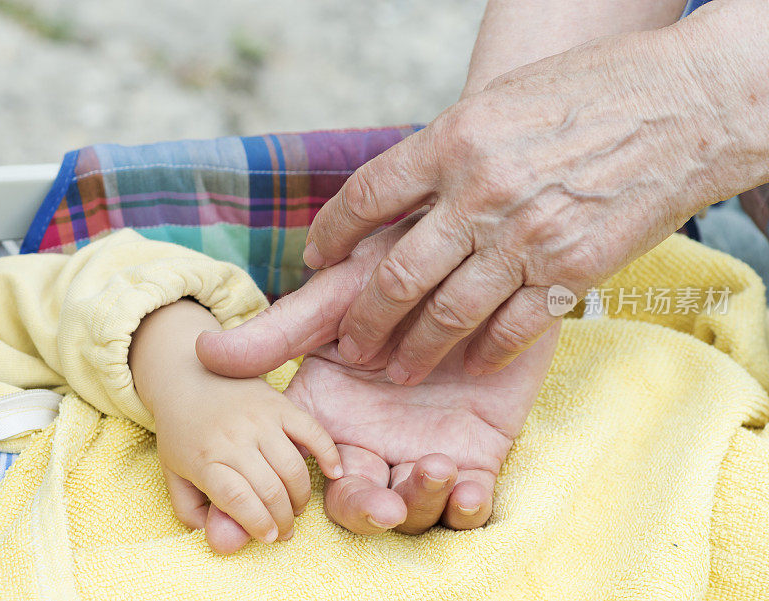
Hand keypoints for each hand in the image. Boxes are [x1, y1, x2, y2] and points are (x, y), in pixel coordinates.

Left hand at [130, 300, 342, 551]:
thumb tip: (219, 539)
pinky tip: (335, 473)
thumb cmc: (183, 432)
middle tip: (285, 531)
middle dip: (283, 519)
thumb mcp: (174, 474)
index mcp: (205, 458)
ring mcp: (259, 419)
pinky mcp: (279, 403)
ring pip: (292, 467)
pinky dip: (328, 453)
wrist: (189, 375)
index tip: (269, 537)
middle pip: (269, 488)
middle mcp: (234, 438)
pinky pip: (312, 431)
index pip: (238, 499)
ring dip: (302, 496)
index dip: (258, 523)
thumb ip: (191, 510)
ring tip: (297, 508)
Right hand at [197, 217, 557, 542]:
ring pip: (412, 509)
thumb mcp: (339, 300)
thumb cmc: (399, 276)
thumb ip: (280, 333)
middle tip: (381, 507)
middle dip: (365, 513)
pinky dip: (465, 510)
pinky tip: (467, 491)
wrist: (474, 266)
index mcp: (331, 415)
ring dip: (419, 505)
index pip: (301, 474)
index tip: (267, 523)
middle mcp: (373, 439)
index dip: (283, 501)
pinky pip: (468, 503)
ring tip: (436, 467)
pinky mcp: (476, 453)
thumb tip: (205, 352)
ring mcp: (423, 449)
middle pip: (358, 503)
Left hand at [301, 2, 768, 384]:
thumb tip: (404, 194)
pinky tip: (469, 363)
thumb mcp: (499, 102)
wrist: (685, 105)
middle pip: (396, 273)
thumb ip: (449, 150)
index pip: (367, 195)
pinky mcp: (571, 271)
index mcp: (453, 139)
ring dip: (414, 349)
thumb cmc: (590, 91)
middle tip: (348, 345)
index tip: (318, 257)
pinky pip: (512, 328)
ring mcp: (525, 238)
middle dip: (363, 318)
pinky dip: (485, 351)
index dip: (332, 232)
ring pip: (447, 313)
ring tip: (394, 370)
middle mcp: (479, 193)